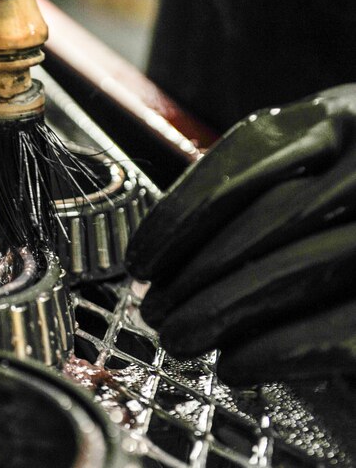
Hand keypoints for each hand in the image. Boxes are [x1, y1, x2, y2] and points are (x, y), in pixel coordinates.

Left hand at [125, 85, 355, 384]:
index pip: (242, 158)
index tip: (141, 259)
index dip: (179, 215)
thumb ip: (274, 177)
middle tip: (154, 312)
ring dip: (223, 312)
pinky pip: (345, 329)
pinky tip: (240, 364)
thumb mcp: (333, 152)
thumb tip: (173, 246)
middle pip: (264, 220)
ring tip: (180, 339)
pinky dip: (283, 350)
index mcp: (348, 112)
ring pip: (296, 270)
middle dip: (194, 275)